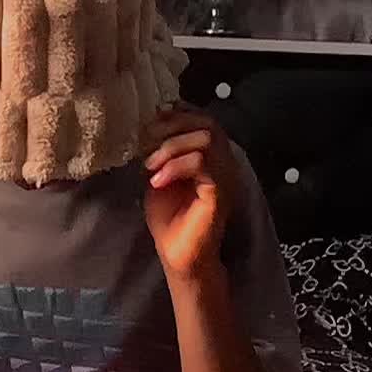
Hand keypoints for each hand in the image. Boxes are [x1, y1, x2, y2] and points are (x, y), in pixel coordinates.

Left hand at [143, 105, 238, 281]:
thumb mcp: (158, 174)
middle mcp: (223, 161)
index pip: (201, 116)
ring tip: (152, 167)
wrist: (177, 255)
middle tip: (147, 149)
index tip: (148, 131)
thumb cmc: (169, 218)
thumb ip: (159, 149)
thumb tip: (150, 122)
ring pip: (206, 138)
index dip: (174, 115)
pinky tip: (158, 181)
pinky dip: (175, 166)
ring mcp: (225, 175)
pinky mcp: (220, 191)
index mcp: (210, 154)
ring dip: (171, 148)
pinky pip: (202, 162)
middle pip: (206, 121)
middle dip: (170, 128)